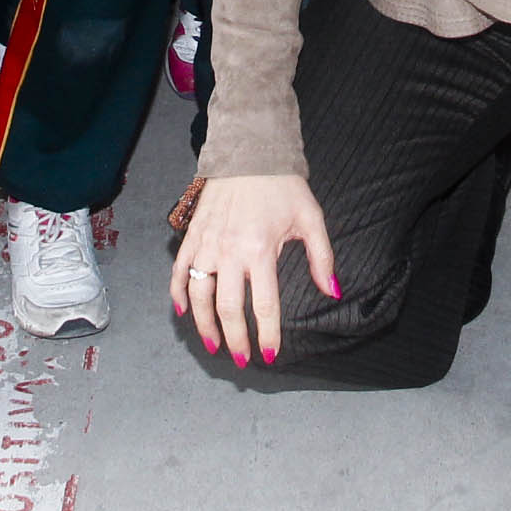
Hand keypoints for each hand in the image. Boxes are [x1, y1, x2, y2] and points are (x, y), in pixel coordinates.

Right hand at [171, 171, 335, 366]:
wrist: (249, 150)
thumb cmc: (282, 184)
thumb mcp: (311, 217)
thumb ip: (322, 257)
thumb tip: (332, 291)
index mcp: (260, 249)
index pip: (264, 304)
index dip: (266, 334)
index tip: (269, 354)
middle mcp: (230, 251)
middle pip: (227, 307)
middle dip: (234, 338)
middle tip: (241, 360)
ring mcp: (207, 243)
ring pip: (198, 294)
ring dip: (204, 324)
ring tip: (213, 344)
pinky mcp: (193, 234)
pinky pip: (179, 269)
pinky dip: (178, 292)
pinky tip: (184, 310)